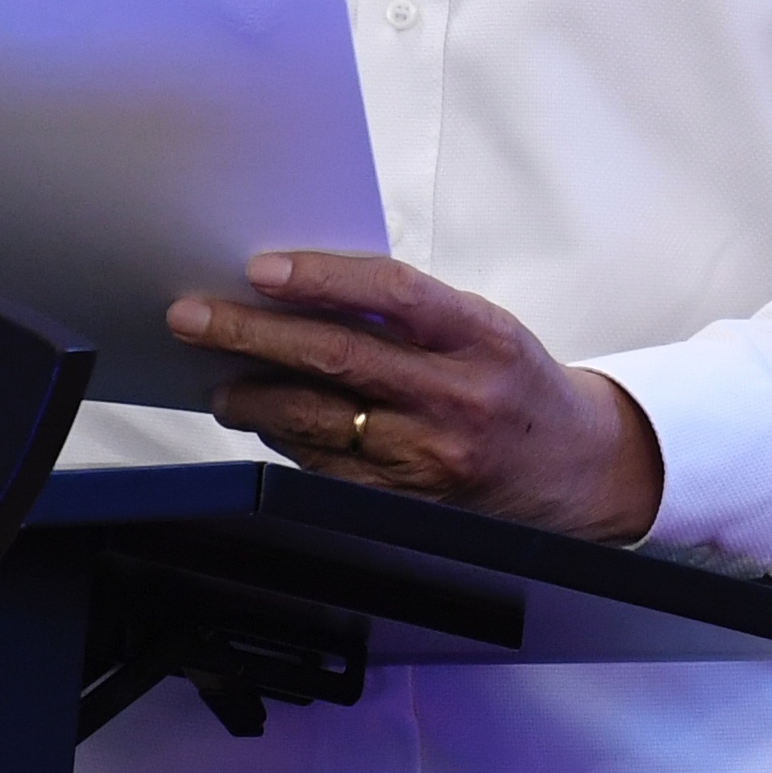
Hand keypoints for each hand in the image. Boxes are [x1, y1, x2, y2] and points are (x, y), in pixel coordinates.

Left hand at [166, 251, 663, 542]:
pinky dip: (285, 438)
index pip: (393, 294)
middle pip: (339, 359)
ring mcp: (434, 457)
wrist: (577, 468)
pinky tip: (260, 417)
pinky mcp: (413, 503)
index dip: (322, 279)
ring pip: (322, 420)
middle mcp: (458, 397)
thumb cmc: (513, 379)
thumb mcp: (479, 325)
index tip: (262, 269)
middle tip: (194, 317)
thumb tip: (303, 286)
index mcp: (479, 335)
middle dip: (253, 334)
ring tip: (216, 374)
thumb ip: (405, 309)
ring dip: (255, 395)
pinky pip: (330, 467)